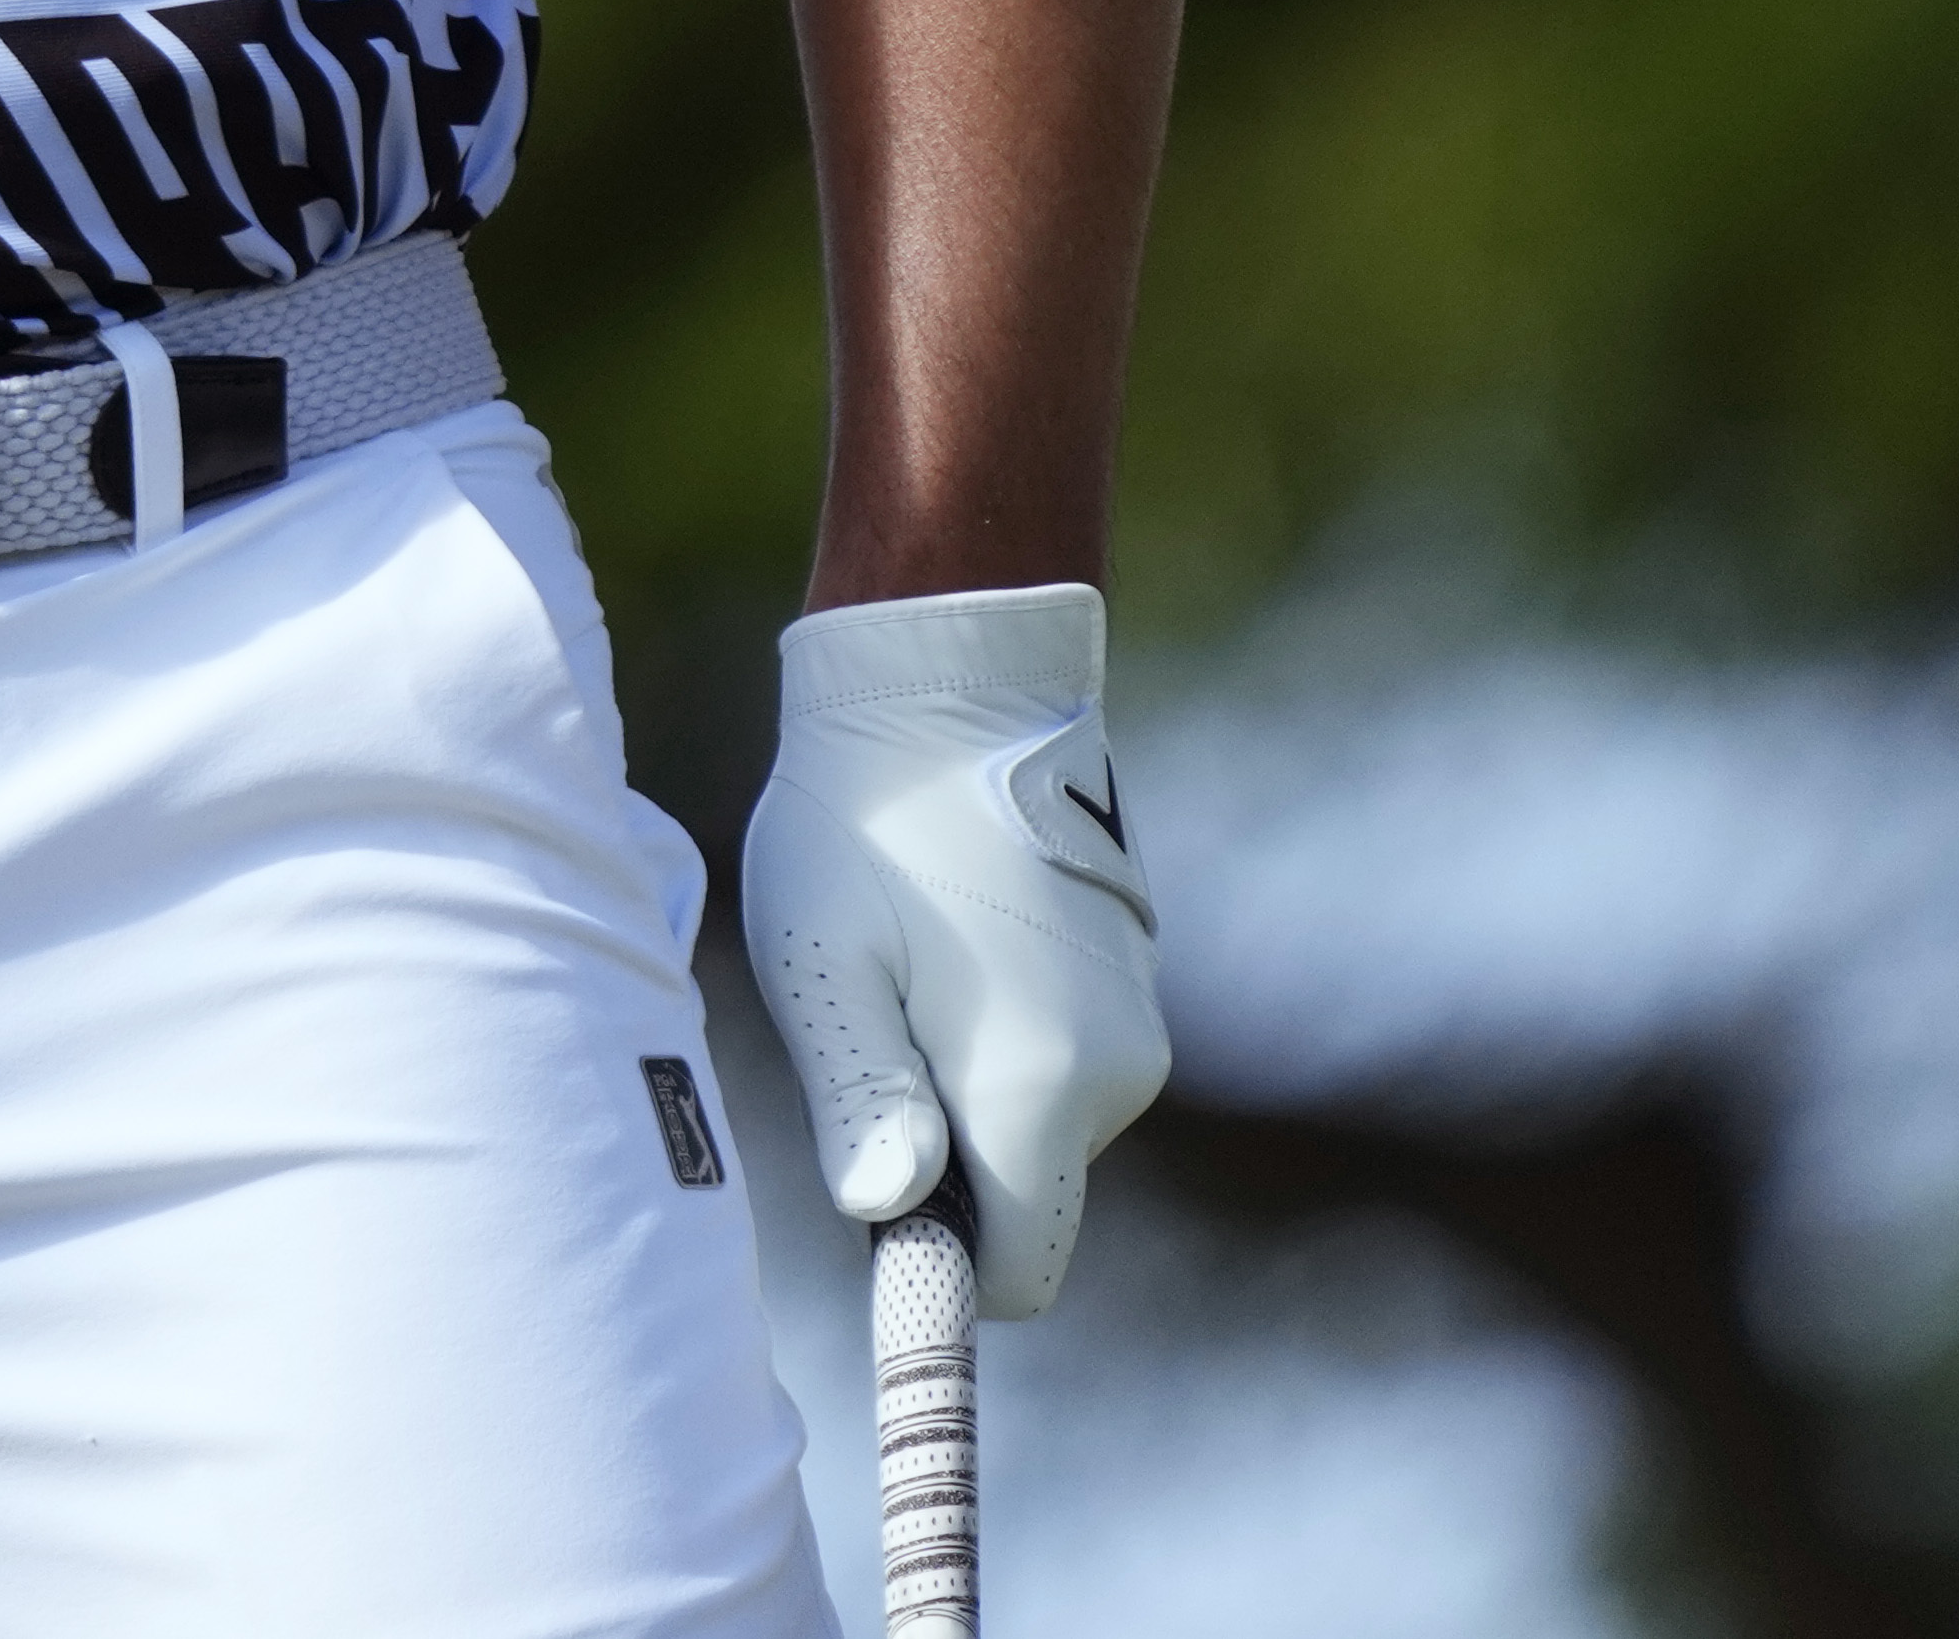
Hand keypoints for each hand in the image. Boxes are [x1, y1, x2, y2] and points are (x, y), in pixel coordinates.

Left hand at [736, 579, 1165, 1320]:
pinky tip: (945, 939)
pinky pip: (1058, 1061)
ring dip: (965, 1084)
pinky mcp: (1130, 978)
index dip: (944, 1261)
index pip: (1020, 1273)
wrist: (950, 687)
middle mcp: (1114, 1073)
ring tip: (901, 965)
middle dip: (945, 1158)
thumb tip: (892, 1212)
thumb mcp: (824, 964)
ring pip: (1038, 1125)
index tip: (876, 1184)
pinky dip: (1000, 1035)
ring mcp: (1134, 1022)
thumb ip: (861, 1098)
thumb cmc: (862, 826)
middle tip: (866, 1030)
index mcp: (1040, 1087)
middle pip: (1024, 1194)